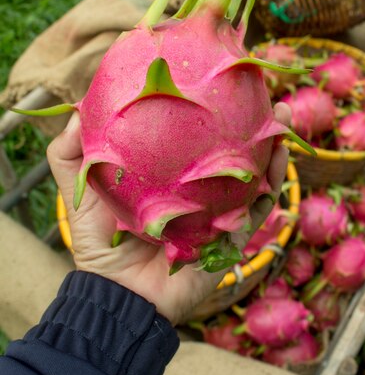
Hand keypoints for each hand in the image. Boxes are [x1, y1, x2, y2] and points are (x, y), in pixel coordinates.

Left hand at [47, 103, 290, 324]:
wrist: (119, 296)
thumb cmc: (100, 246)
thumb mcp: (80, 196)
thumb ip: (71, 156)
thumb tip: (77, 111)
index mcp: (170, 177)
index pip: (194, 138)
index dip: (208, 111)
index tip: (216, 78)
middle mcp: (199, 190)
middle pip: (231, 150)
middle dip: (251, 121)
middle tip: (262, 91)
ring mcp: (218, 212)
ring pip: (254, 174)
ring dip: (273, 145)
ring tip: (284, 117)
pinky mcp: (231, 236)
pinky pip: (258, 209)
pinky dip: (272, 185)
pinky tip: (281, 160)